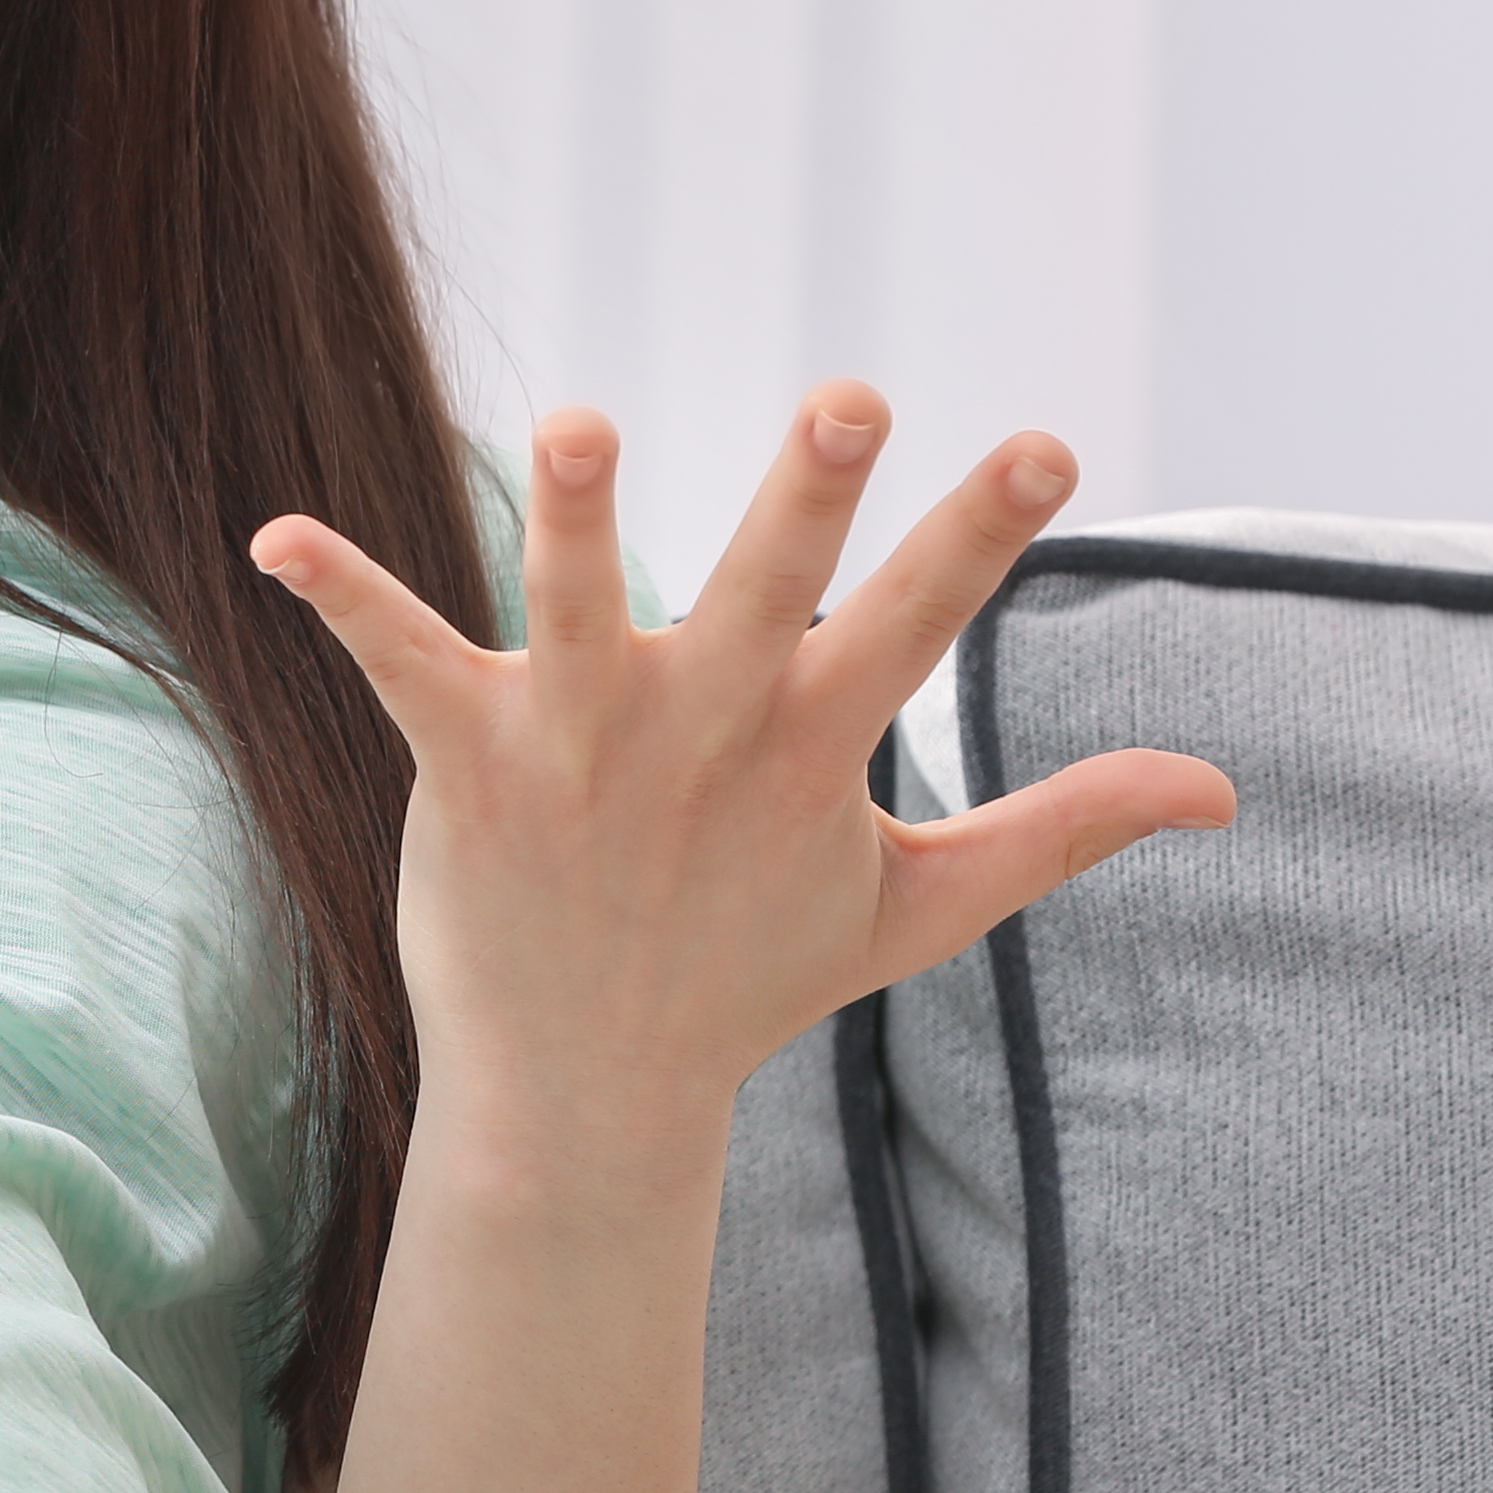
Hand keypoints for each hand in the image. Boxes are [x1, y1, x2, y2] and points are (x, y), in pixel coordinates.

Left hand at [251, 389, 1232, 1196]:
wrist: (585, 1096)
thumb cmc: (751, 977)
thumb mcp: (920, 908)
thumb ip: (1061, 830)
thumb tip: (1220, 790)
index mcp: (810, 747)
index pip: (917, 624)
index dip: (979, 534)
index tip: (1041, 442)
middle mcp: (704, 732)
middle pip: (769, 593)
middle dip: (809, 496)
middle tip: (850, 396)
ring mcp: (584, 745)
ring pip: (581, 609)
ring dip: (582, 520)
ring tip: (580, 423)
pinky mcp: (470, 761)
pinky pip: (399, 661)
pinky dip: (340, 598)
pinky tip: (272, 537)